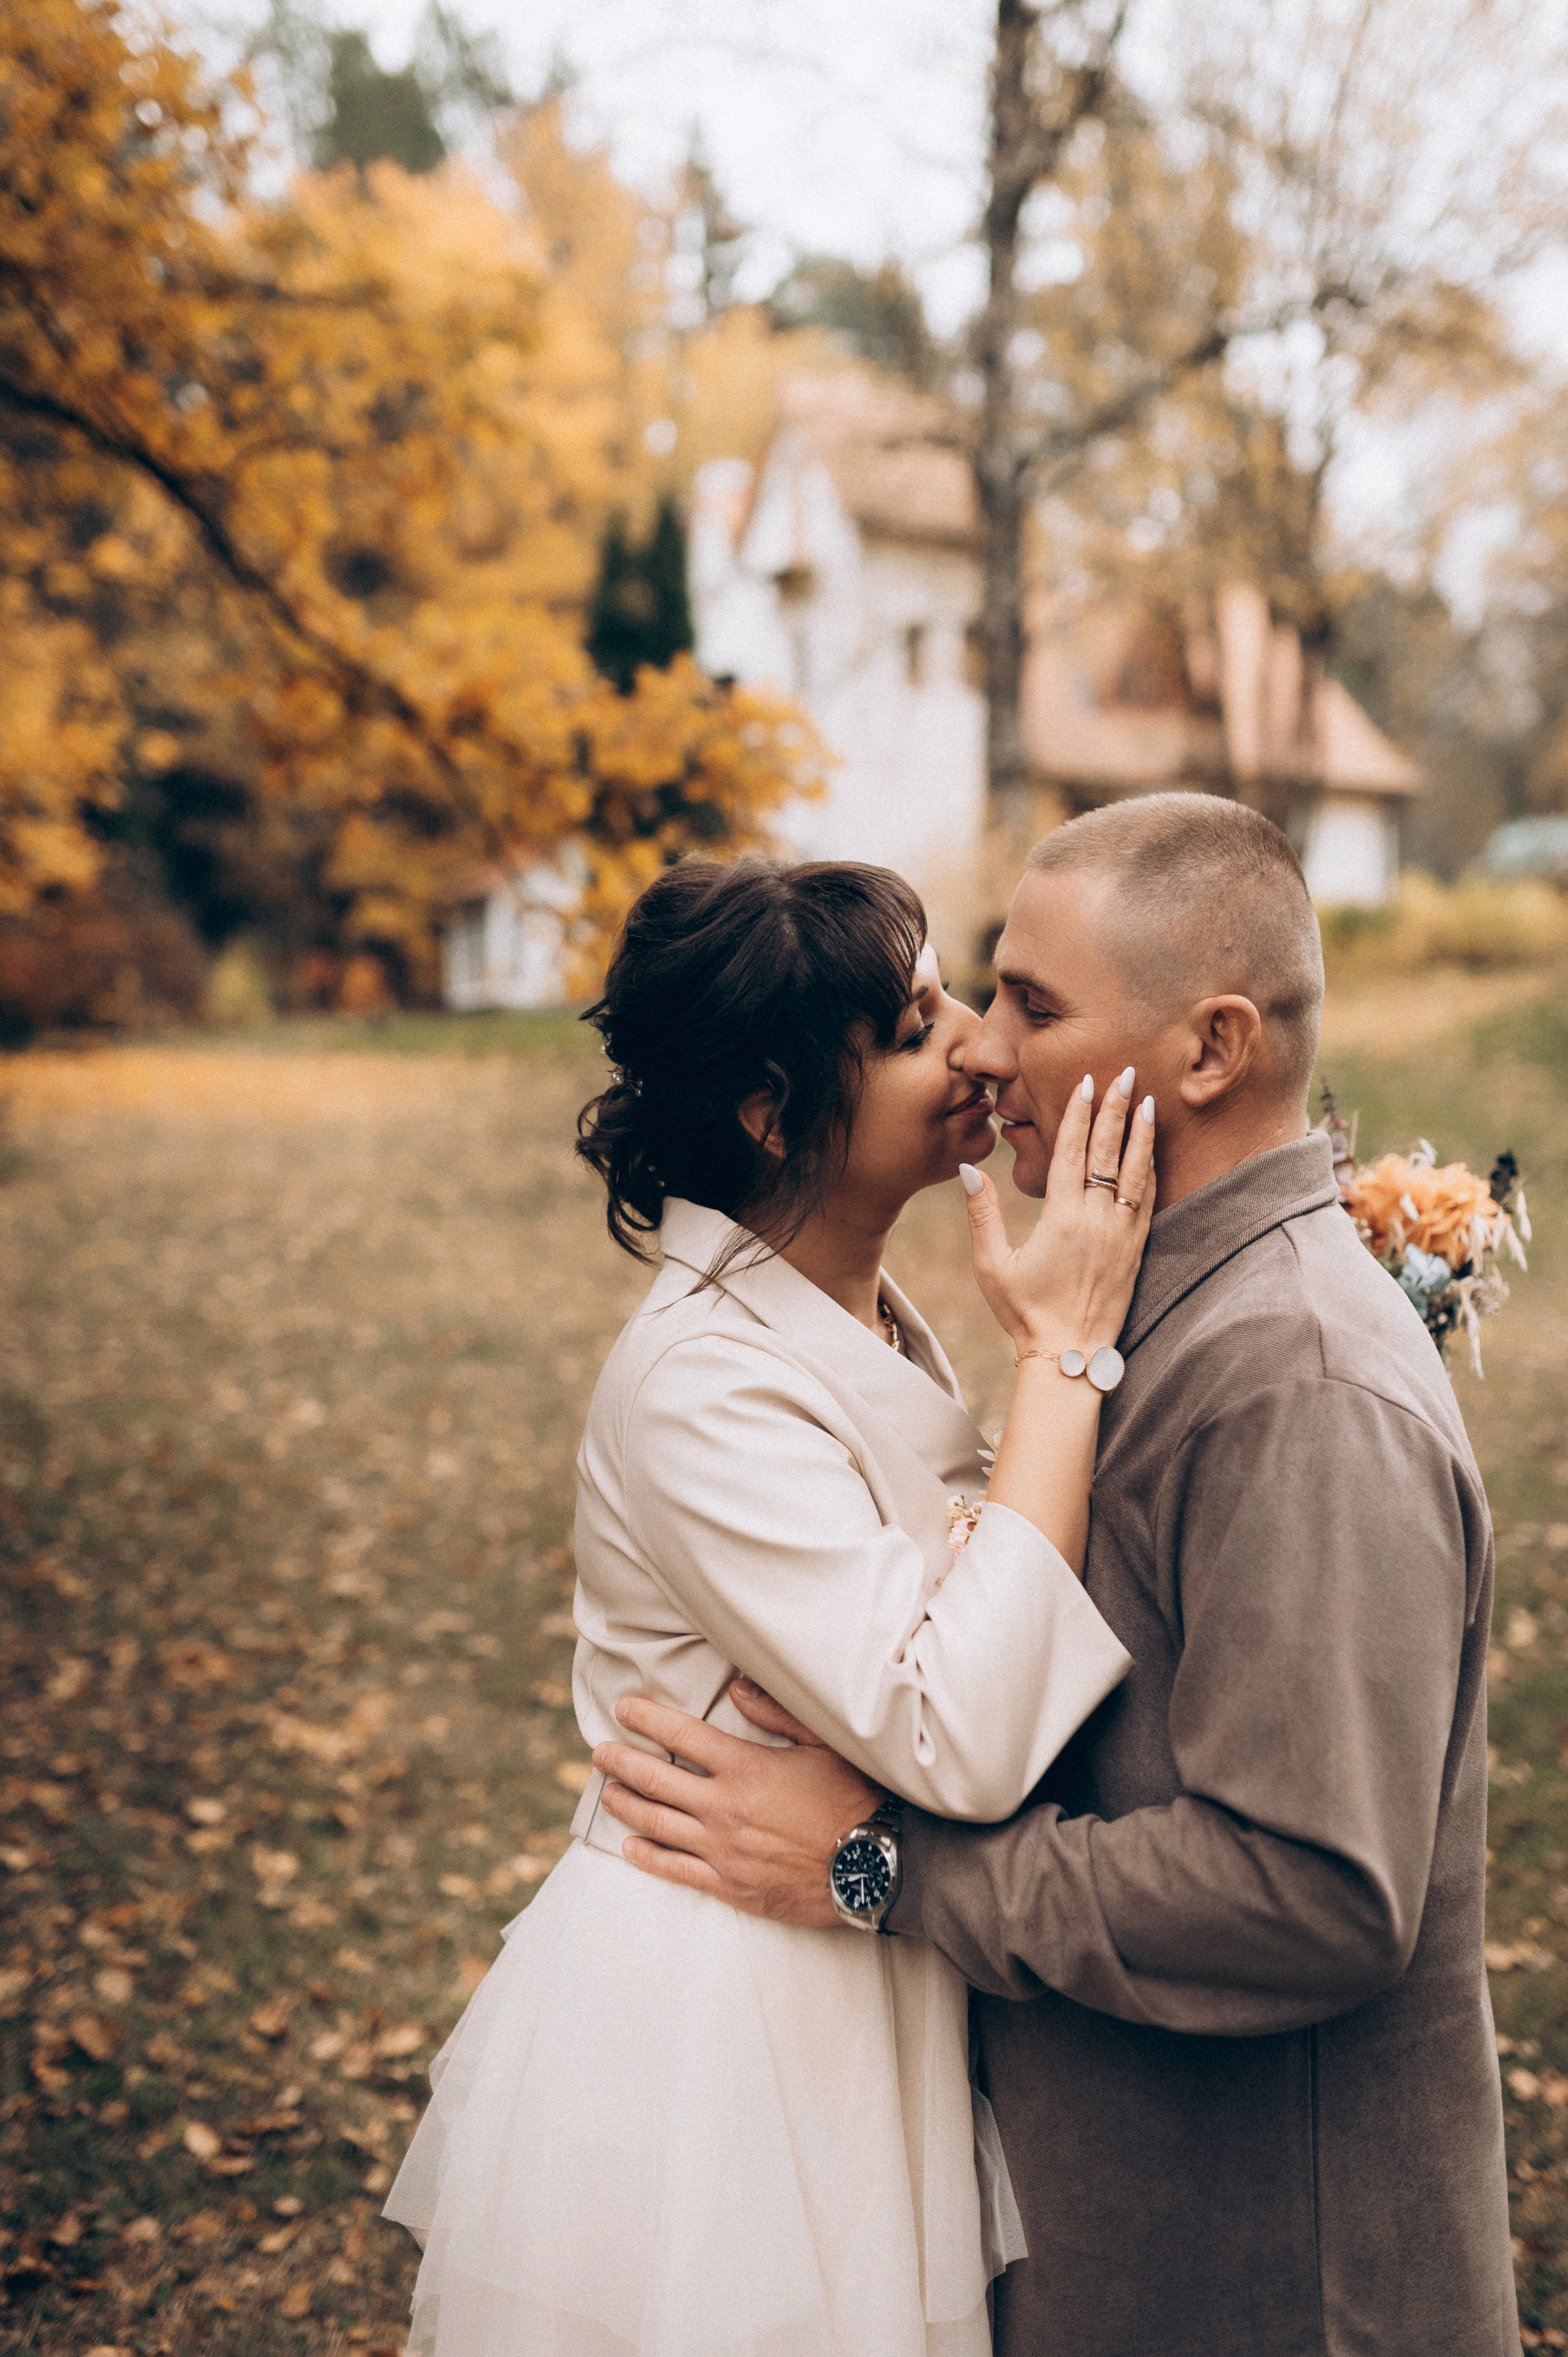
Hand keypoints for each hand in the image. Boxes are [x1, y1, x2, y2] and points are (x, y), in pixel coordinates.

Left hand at [591, 1683, 880, 1927]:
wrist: (874, 1868)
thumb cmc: (853, 1798)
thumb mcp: (823, 1744)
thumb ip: (777, 1712)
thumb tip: (736, 1689)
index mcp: (745, 1768)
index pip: (682, 1735)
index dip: (647, 1718)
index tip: (624, 1708)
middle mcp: (724, 1807)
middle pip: (656, 1779)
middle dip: (621, 1761)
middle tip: (600, 1750)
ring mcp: (723, 1850)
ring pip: (657, 1824)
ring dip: (626, 1804)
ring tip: (607, 1791)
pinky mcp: (730, 1886)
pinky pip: (675, 1870)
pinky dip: (647, 1856)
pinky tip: (629, 1846)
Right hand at [962, 1067, 1155, 1354]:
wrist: (1069, 1356)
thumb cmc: (1023, 1312)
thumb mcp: (992, 1265)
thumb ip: (981, 1214)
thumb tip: (969, 1167)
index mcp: (1061, 1218)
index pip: (1073, 1151)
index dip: (1080, 1113)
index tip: (1086, 1082)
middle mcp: (1098, 1221)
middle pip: (1109, 1151)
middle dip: (1117, 1108)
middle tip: (1126, 1072)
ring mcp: (1122, 1235)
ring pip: (1137, 1172)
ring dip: (1142, 1134)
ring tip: (1148, 1101)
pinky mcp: (1137, 1251)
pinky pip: (1149, 1201)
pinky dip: (1151, 1171)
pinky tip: (1152, 1152)